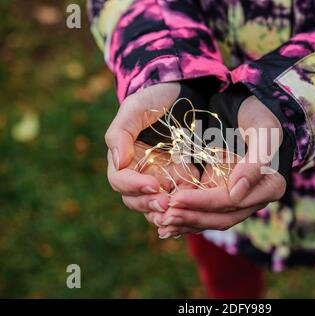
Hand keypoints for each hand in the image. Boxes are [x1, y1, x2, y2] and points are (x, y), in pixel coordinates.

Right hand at [105, 83, 180, 213]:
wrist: (187, 95)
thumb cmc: (157, 99)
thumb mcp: (137, 107)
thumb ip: (121, 132)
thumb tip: (118, 163)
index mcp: (124, 159)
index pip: (120, 180)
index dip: (134, 186)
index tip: (153, 185)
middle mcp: (139, 174)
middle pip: (135, 199)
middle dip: (149, 204)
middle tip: (166, 204)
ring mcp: (161, 180)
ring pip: (154, 207)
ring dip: (163, 214)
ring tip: (176, 213)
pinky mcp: (181, 183)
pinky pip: (178, 203)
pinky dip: (181, 211)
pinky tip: (190, 213)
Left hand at [152, 95, 286, 237]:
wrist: (250, 111)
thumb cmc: (259, 116)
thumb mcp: (263, 131)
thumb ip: (255, 162)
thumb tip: (236, 193)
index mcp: (270, 186)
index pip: (233, 201)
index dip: (204, 202)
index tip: (176, 199)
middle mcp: (256, 198)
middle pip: (223, 217)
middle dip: (192, 217)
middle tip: (163, 216)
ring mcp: (239, 199)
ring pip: (213, 219)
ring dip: (187, 223)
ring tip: (161, 223)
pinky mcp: (224, 195)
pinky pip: (207, 213)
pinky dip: (188, 218)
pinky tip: (165, 224)